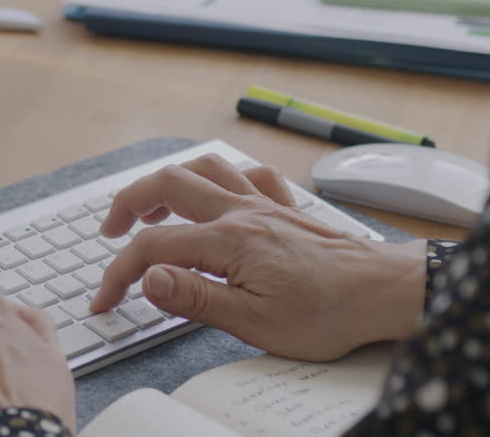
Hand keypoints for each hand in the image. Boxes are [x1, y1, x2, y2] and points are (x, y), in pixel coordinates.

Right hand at [91, 154, 426, 361]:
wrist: (384, 292)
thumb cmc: (327, 313)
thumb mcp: (254, 322)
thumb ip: (194, 297)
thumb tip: (147, 279)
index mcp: (227, 242)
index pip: (153, 249)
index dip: (119, 274)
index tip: (105, 299)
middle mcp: (240, 212)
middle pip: (167, 185)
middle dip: (128, 204)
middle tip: (110, 232)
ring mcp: (263, 204)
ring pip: (203, 168)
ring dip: (168, 181)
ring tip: (151, 206)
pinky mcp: (284, 208)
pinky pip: (247, 173)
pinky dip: (223, 175)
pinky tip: (217, 191)